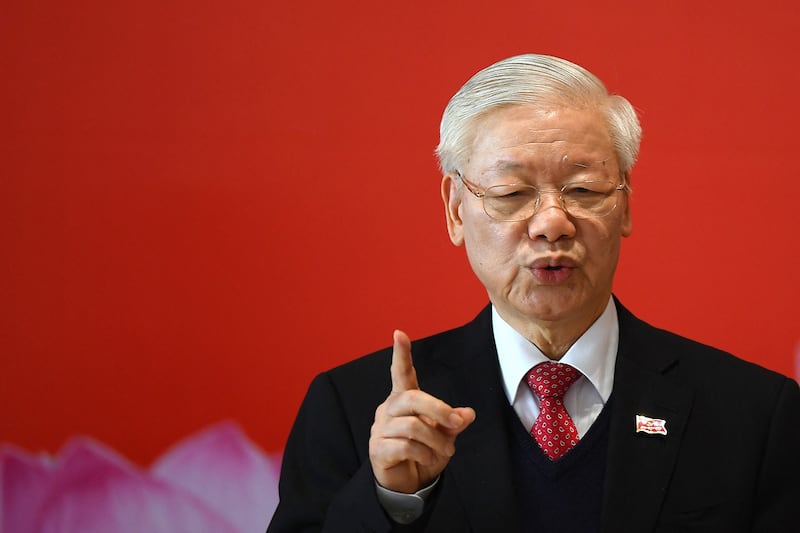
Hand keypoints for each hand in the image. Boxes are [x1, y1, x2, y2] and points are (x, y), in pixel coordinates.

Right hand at [369, 330, 475, 493]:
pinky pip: (405, 446)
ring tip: (446, 451)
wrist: (406, 485)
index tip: (399, 333)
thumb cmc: (423, 454)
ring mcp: (380, 429)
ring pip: (412, 426)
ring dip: (436, 440)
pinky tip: (429, 459)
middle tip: (457, 424)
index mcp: (404, 400)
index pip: (401, 373)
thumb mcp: (444, 437)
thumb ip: (453, 423)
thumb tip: (468, 414)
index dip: (401, 354)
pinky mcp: (378, 449)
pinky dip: (424, 453)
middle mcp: (388, 410)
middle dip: (439, 409)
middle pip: (412, 398)